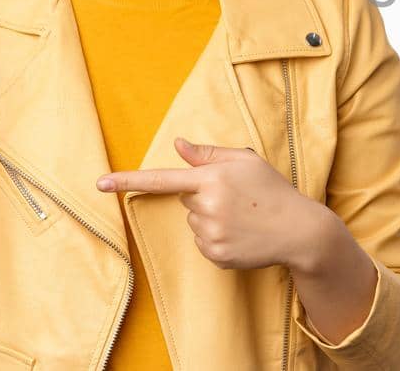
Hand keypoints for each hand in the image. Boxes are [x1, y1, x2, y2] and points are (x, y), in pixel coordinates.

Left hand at [97, 137, 328, 271]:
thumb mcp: (246, 162)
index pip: (163, 178)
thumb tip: (178, 145)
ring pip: (193, 222)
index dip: (128, 180)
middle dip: (204, 197)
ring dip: (211, 219)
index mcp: (212, 178)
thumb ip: (209, 154)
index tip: (99, 183)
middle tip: (237, 199)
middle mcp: (206, 206)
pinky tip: (241, 235)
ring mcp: (210, 233)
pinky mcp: (215, 255)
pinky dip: (217, 239)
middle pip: (186, 200)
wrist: (300, 231)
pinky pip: (202, 243)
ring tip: (242, 218)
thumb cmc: (273, 191)